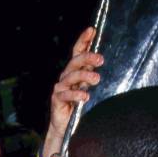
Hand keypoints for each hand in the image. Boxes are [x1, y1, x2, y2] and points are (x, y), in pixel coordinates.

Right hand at [42, 27, 103, 156]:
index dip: (83, 41)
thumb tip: (100, 60)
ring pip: (71, 76)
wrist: (64, 125)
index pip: (77, 52)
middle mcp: (66, 77)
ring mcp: (60, 87)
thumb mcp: (85, 88)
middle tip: (100, 60)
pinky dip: (76, 94)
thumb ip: (89, 75)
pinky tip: (85, 96)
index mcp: (73, 72)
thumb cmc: (76, 105)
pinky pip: (66, 94)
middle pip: (75, 62)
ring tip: (96, 79)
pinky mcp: (57, 99)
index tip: (91, 30)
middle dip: (87, 58)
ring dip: (85, 76)